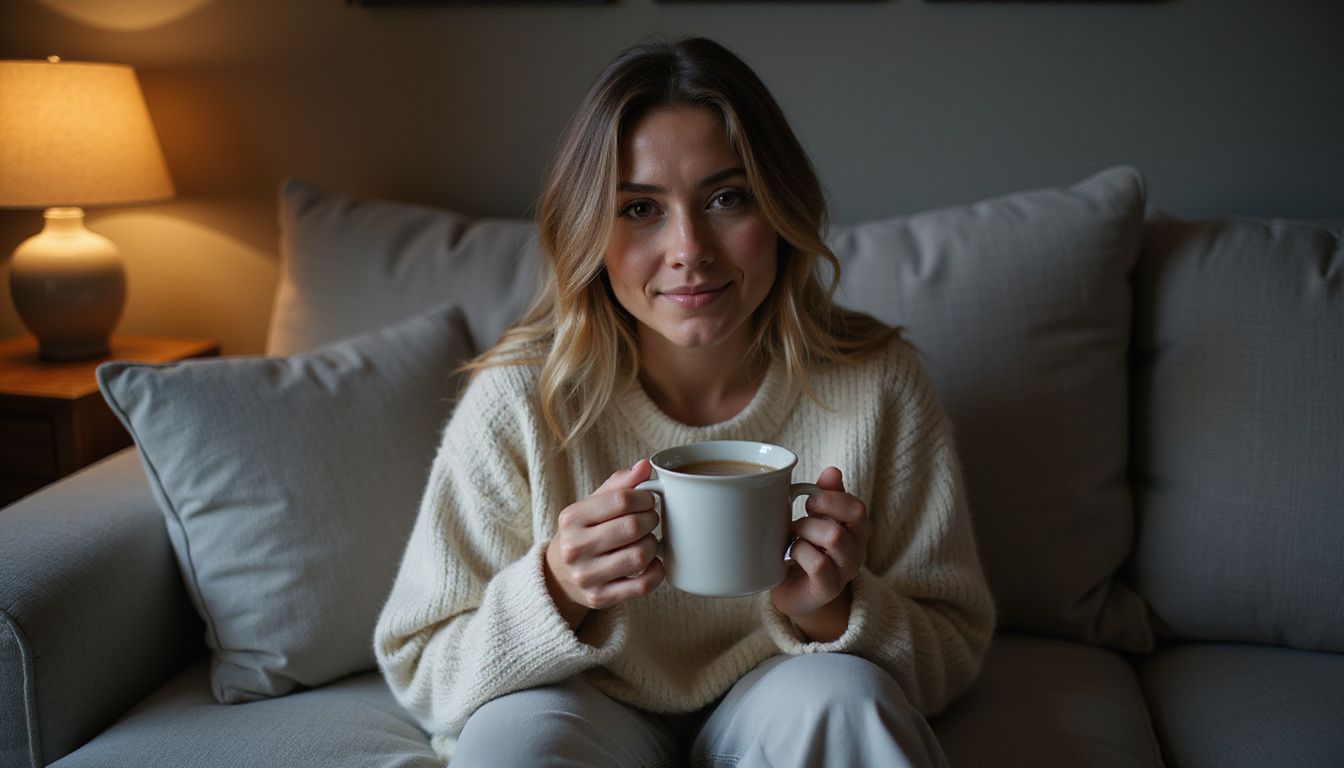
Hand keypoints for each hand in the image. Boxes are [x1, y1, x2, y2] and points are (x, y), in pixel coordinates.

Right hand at [544, 459, 664, 629]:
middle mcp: (575, 548)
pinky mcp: (601, 598)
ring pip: (639, 556)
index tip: (649, 500)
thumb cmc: (583, 533)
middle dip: (651, 520)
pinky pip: (642, 585)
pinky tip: (653, 562)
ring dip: (653, 545)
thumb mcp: (591, 506)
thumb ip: (618, 485)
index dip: (645, 498)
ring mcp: (587, 576)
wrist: (560, 576)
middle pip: (632, 527)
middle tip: (651, 519)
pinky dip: (657, 572)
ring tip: (649, 540)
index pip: (621, 500)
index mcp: (571, 518)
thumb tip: (645, 465)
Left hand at [770, 466, 870, 641]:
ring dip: (806, 531)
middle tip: (800, 518)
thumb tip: (833, 470)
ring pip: (834, 536)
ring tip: (794, 537)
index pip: (857, 506)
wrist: (794, 593)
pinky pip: (818, 563)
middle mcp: (858, 549)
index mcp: (857, 530)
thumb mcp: (816, 519)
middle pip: (853, 517)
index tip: (808, 500)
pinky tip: (791, 556)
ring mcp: (846, 570)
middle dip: (820, 510)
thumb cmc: (806, 549)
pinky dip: (800, 553)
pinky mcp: (829, 588)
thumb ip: (826, 496)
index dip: (832, 497)